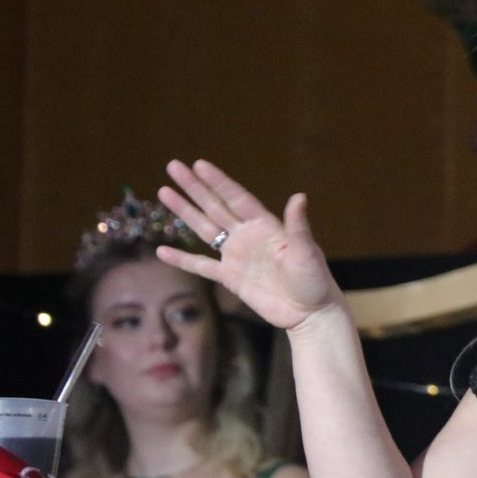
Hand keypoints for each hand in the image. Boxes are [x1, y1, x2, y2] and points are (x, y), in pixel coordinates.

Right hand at [156, 159, 346, 330]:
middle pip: (215, 206)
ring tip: (164, 192)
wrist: (310, 313)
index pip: (236, 198)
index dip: (217, 182)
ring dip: (185, 212)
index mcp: (265, 225)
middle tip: (173, 166)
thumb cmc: (314, 280)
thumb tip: (299, 196)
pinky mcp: (230, 278)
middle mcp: (247, 235)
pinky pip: (201, 266)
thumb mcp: (307, 251)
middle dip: (194, 187)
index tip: (198, 164)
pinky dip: (182, 259)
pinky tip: (162, 250)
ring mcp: (237, 256)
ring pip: (205, 229)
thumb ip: (298, 226)